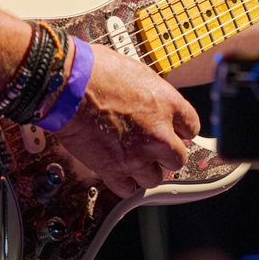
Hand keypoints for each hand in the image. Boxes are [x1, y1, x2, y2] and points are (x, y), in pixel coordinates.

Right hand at [52, 43, 199, 196]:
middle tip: (153, 147)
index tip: (174, 131)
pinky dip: (123, 182)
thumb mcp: (135, 72)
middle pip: (178, 158)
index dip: (180, 130)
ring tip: (132, 159)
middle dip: (166, 154)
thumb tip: (152, 103)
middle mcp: (157, 132)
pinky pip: (128, 189)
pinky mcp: (113, 169)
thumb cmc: (95, 70)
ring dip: (145, 170)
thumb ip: (150, 94)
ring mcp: (137, 154)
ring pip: (155, 178)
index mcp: (166, 103)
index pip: (191, 126)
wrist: (66, 85)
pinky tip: (117, 170)